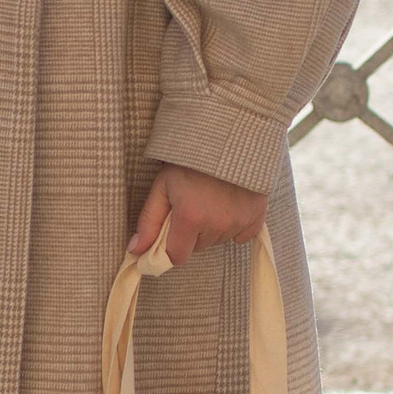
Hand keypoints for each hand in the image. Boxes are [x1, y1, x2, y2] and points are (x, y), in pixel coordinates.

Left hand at [128, 165, 266, 269]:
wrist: (229, 136)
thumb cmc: (190, 160)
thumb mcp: (162, 185)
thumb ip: (148, 221)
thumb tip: (136, 251)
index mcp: (190, 217)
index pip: (177, 256)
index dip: (171, 248)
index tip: (171, 233)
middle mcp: (216, 224)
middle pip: (199, 247)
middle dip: (192, 233)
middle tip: (193, 204)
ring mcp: (239, 221)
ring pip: (218, 240)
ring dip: (213, 228)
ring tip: (212, 199)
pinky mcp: (256, 217)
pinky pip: (242, 236)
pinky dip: (235, 226)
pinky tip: (230, 205)